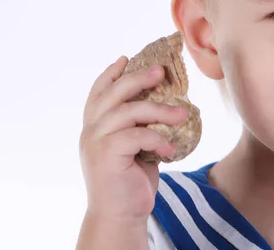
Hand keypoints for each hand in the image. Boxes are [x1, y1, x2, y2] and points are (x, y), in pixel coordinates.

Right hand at [79, 56, 187, 220]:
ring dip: (159, 109)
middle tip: (161, 71)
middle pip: (113, 93)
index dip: (111, 72)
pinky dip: (157, 139)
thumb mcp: (136, 146)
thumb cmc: (131, 180)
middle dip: (138, 78)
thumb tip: (169, 103)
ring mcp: (95, 142)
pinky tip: (170, 150)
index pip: (98, 91)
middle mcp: (90, 130)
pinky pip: (136, 136)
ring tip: (182, 113)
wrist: (121, 215)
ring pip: (128, 111)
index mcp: (95, 125)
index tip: (127, 58)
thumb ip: (140, 125)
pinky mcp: (105, 155)